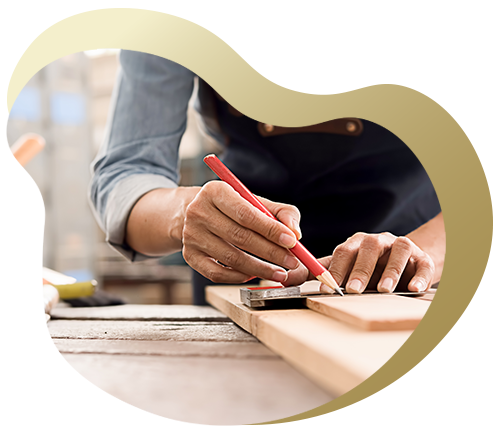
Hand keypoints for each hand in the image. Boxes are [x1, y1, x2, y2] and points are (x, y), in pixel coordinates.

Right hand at [181, 181, 301, 283]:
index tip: (292, 241)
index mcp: (215, 191)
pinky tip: (254, 275)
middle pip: (240, 237)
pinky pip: (217, 273)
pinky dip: (239, 277)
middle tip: (292, 262)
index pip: (246, 214)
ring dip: (260, 269)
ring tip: (279, 273)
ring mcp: (191, 236)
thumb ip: (281, 212)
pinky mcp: (189, 255)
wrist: (193, 213)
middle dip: (271, 252)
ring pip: (231, 258)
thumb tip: (295, 232)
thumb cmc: (232, 207)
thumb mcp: (255, 201)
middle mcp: (198, 212)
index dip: (271, 229)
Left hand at [283, 232, 435, 292]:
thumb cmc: (368, 265)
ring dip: (390, 271)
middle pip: (369, 249)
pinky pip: (423, 264)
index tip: (325, 287)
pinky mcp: (422, 257)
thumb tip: (286, 276)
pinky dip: (419, 276)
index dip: (334, 269)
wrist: (406, 259)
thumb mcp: (344, 266)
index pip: (343, 252)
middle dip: (360, 270)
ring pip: (398, 252)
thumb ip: (320, 270)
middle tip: (353, 290)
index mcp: (356, 243)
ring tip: (384, 289)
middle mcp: (378, 242)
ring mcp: (401, 246)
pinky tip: (413, 289)